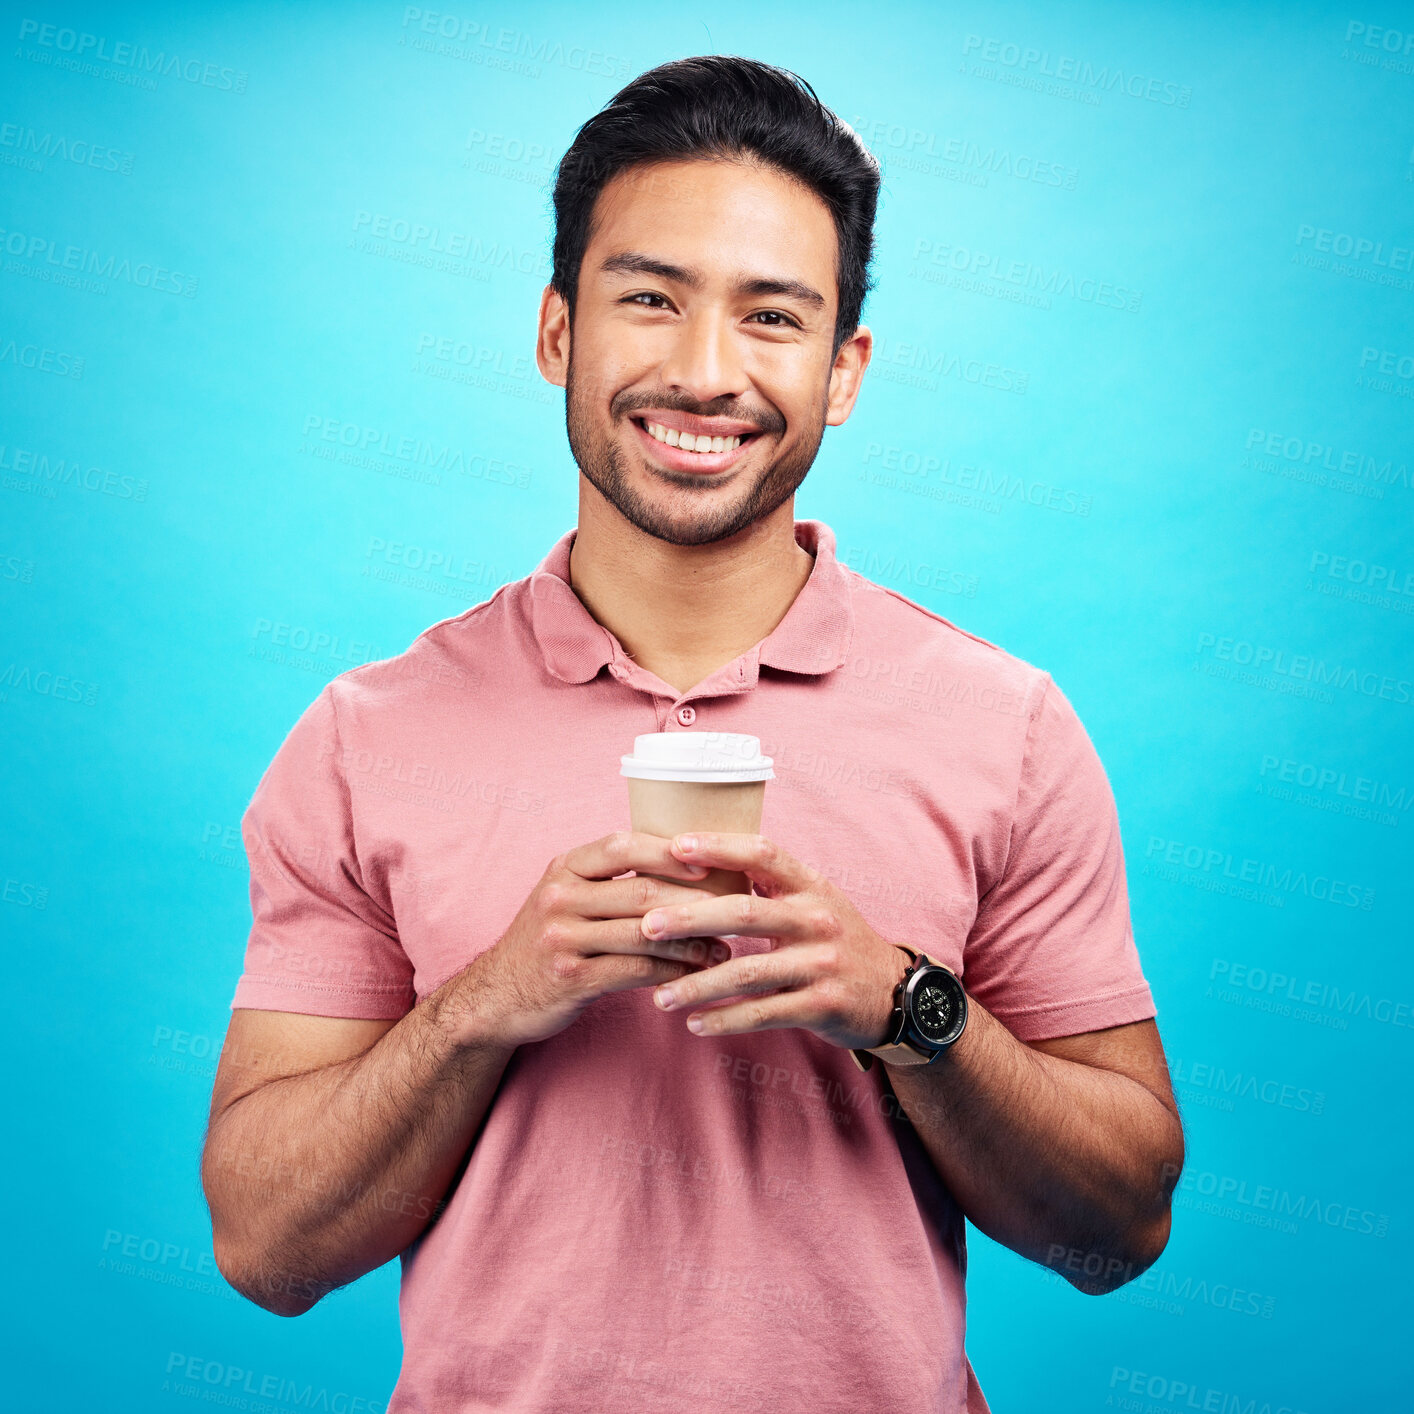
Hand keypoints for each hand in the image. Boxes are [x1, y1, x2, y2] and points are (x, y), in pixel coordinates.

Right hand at [462, 832, 731, 1048]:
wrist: (494, 996)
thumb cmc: (548, 941)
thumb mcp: (566, 897)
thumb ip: (610, 880)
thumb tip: (686, 866)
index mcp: (564, 868)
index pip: (622, 845)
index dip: (668, 850)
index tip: (710, 859)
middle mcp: (559, 897)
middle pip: (641, 891)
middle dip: (694, 902)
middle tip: (735, 910)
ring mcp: (561, 937)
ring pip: (643, 934)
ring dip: (692, 943)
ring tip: (724, 949)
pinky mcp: (569, 977)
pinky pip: (634, 971)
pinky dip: (672, 972)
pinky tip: (695, 974)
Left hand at [639, 833, 912, 1052]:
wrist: (897, 992)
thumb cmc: (838, 940)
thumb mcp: (815, 900)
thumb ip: (769, 884)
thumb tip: (700, 860)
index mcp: (811, 885)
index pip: (763, 852)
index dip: (719, 846)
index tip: (675, 846)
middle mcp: (818, 919)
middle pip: (745, 912)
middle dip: (692, 919)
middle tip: (648, 926)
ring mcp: (822, 963)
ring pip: (748, 972)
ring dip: (699, 985)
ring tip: (659, 996)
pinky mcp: (824, 1004)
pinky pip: (765, 1013)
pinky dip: (726, 1020)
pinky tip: (695, 1024)